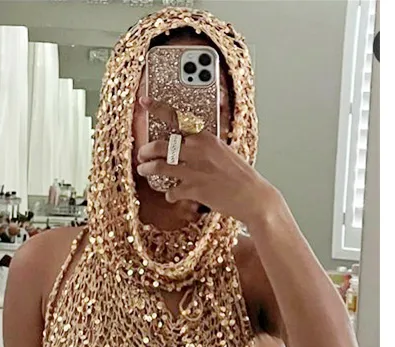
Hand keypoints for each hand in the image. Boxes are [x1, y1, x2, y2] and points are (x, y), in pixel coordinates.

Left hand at [136, 97, 276, 227]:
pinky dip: (169, 193)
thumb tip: (186, 146)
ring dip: (148, 169)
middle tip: (142, 154)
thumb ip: (203, 146)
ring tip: (144, 170)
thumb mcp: (222, 151)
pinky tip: (172, 194)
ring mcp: (194, 171)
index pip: (177, 119)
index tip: (144, 103)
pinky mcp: (193, 190)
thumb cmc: (240, 175)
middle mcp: (197, 151)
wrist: (253, 196)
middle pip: (161, 145)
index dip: (158, 109)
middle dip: (146, 150)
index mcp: (205, 137)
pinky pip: (170, 191)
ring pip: (159, 167)